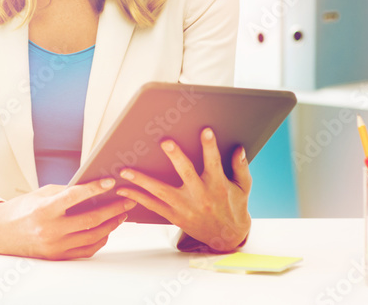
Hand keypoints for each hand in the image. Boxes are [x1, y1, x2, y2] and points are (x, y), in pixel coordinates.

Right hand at [0, 178, 135, 259]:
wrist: (0, 234)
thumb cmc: (21, 210)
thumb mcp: (40, 194)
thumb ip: (66, 192)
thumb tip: (93, 188)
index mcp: (44, 210)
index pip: (74, 197)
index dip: (94, 188)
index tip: (110, 182)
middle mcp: (50, 230)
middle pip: (90, 219)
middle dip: (113, 208)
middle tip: (127, 199)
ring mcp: (55, 247)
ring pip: (93, 236)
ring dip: (111, 224)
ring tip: (122, 214)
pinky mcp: (58, 257)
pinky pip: (86, 250)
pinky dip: (100, 239)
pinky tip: (107, 229)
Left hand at [114, 127, 251, 251]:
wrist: (227, 237)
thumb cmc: (235, 206)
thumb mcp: (243, 187)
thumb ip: (240, 167)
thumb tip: (238, 148)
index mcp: (218, 185)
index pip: (214, 162)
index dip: (210, 146)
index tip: (205, 131)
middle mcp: (201, 196)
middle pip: (186, 173)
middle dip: (176, 157)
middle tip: (165, 142)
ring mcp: (185, 207)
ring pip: (161, 192)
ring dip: (142, 180)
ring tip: (125, 170)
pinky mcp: (175, 216)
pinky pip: (153, 206)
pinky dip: (138, 198)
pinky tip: (124, 190)